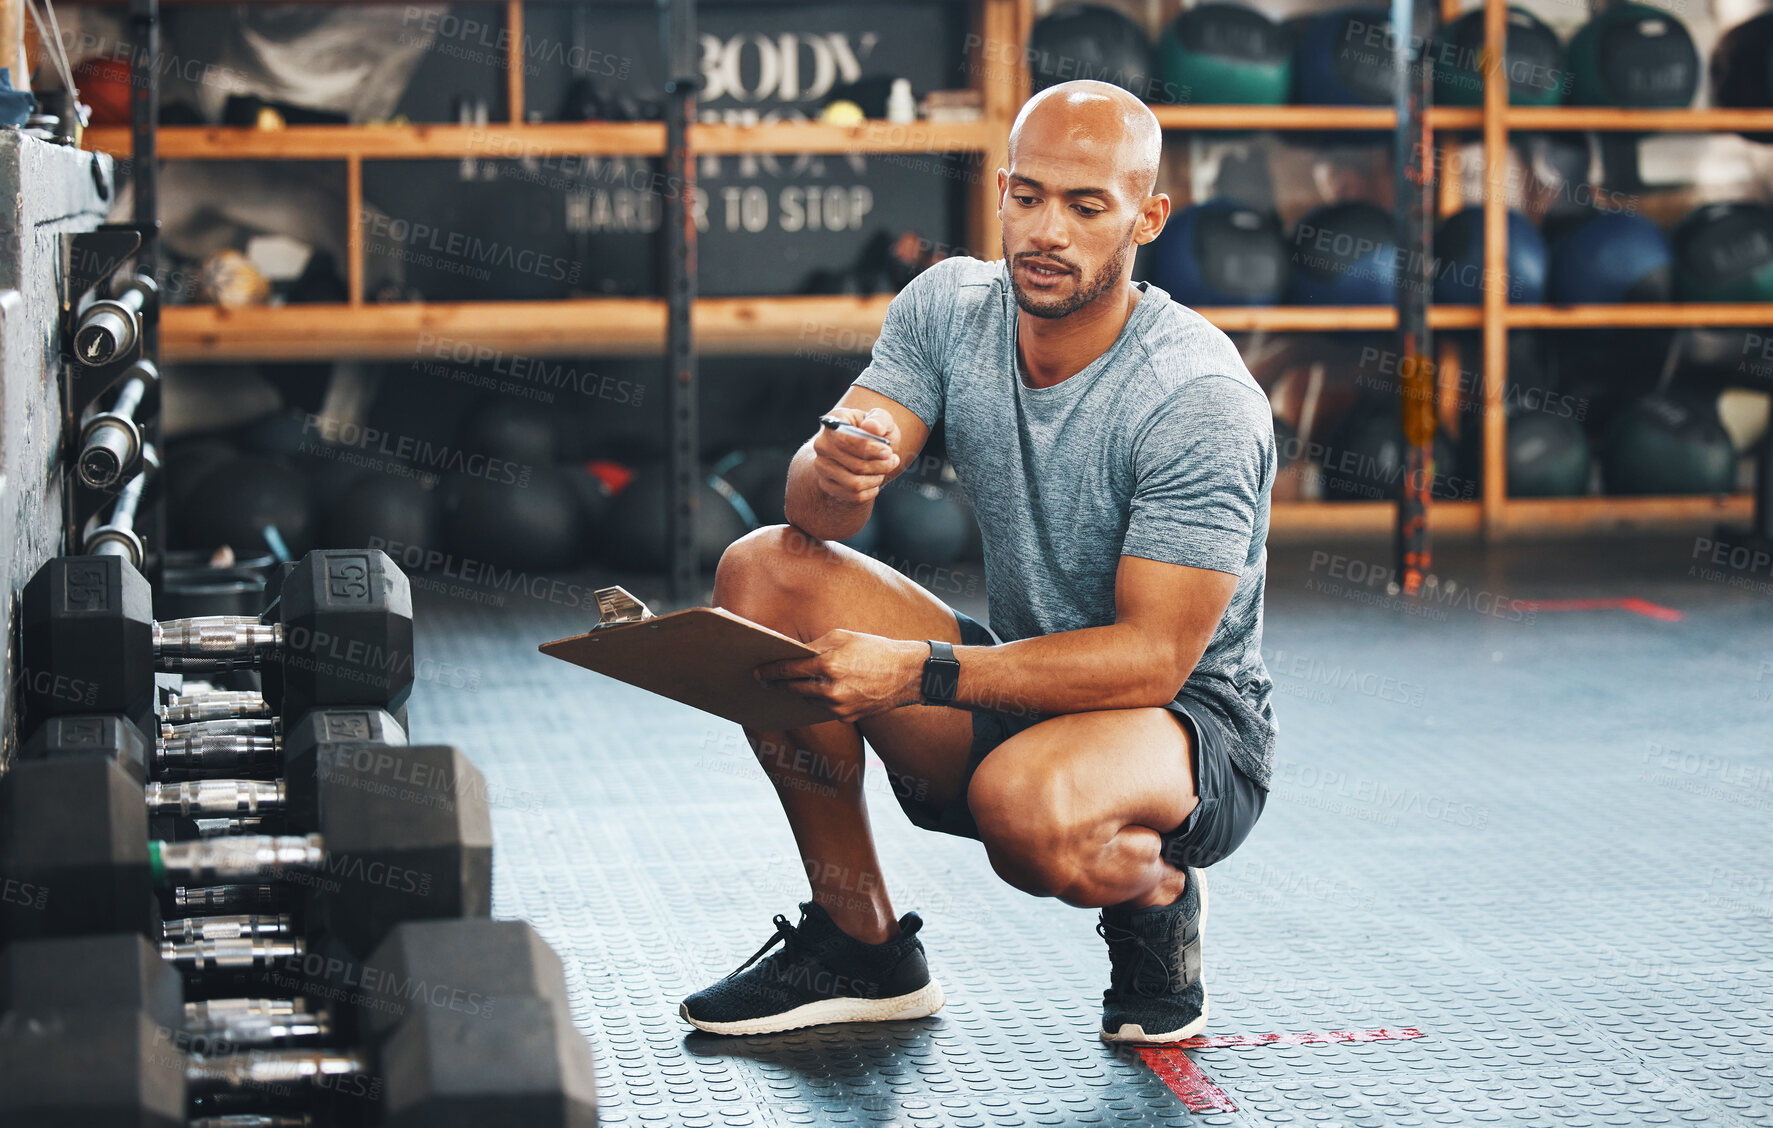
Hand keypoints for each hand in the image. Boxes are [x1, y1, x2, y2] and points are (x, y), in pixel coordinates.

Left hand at [754, 630, 925, 722]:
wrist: (907, 674)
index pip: (788, 670)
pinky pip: (824, 709)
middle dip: (779, 684)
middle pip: (793, 689)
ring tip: (794, 683)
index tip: (757, 672)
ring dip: (801, 691)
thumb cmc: (874, 649)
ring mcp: (839, 707)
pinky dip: (820, 700)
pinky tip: (821, 691)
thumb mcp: (843, 637)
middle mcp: (831, 690)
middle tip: (765, 680)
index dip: (769, 671)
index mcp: (828, 665)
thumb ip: (814, 647)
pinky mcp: (847, 718)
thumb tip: (792, 655)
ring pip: (808, 700)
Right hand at [811, 407, 900, 505]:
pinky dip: (870, 491)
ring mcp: (822, 466)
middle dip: (880, 465)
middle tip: (893, 460)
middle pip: (855, 465)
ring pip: (854, 484)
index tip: (888, 452)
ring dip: (876, 479)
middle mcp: (822, 445)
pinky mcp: (826, 485)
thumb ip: (879, 419)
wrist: (863, 448)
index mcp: (833, 424)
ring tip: (884, 469)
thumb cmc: (873, 431)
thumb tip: (872, 427)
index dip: (869, 449)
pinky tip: (875, 480)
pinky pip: (853, 496)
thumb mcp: (881, 419)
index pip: (845, 441)